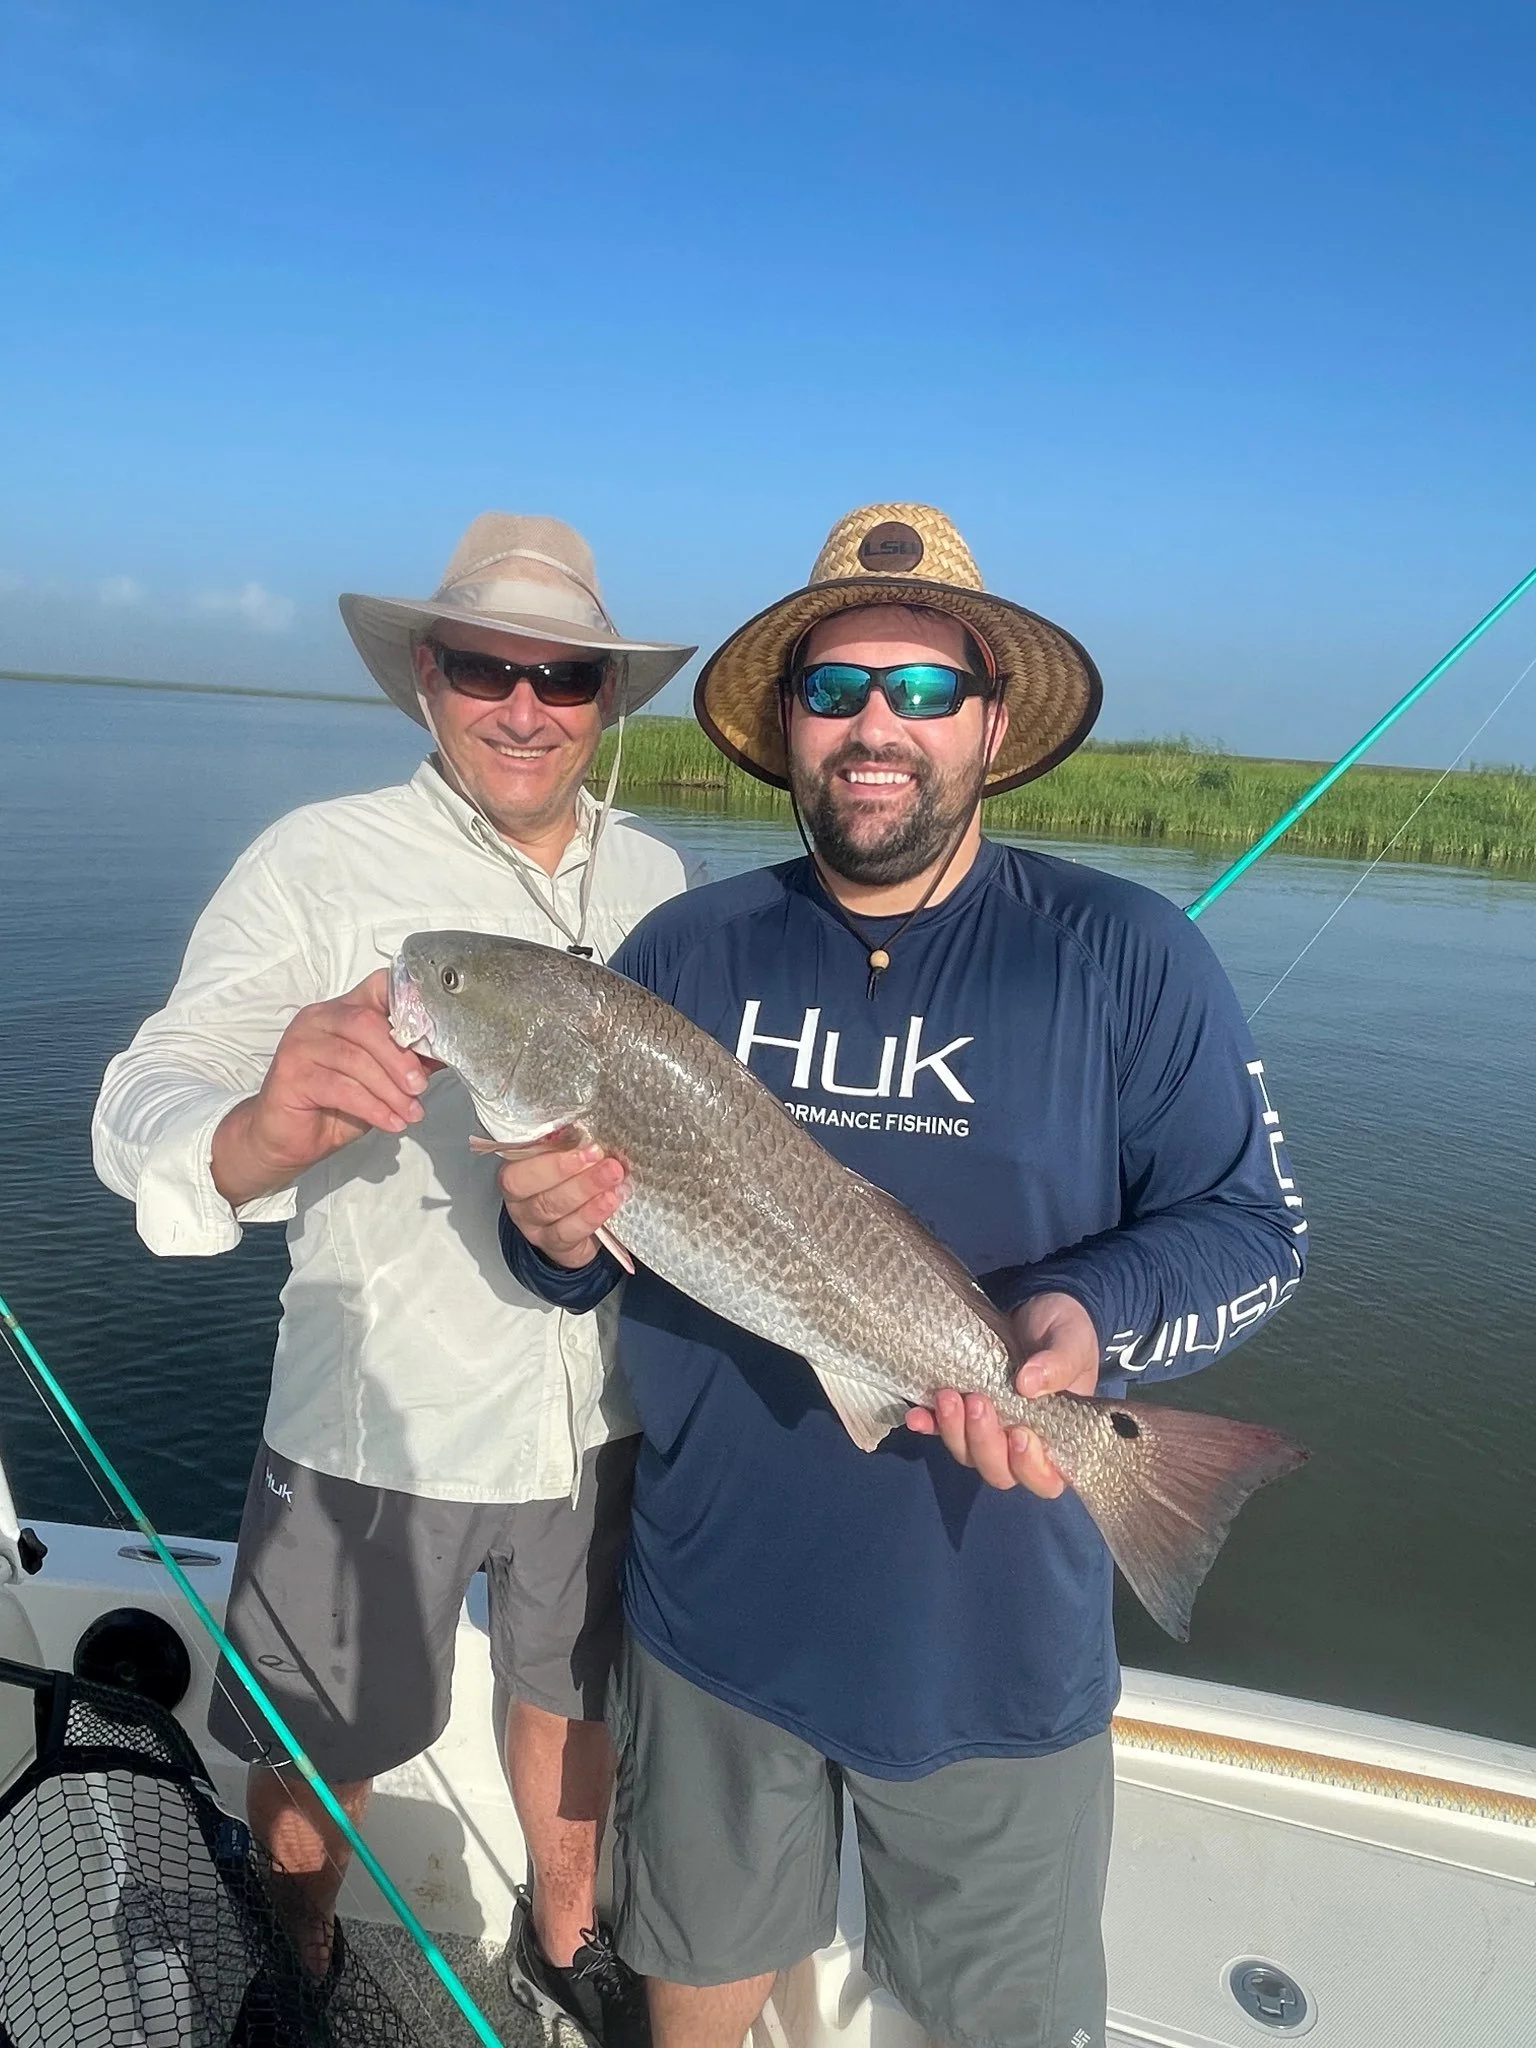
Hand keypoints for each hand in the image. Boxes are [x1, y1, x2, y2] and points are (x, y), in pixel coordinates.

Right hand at [211, 970, 434, 1204]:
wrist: (288, 1139)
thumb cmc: (337, 1104)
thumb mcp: (382, 1080)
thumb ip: (409, 1062)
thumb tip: (449, 1052)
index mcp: (344, 1010)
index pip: (378, 987)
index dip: (408, 999)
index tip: (436, 1026)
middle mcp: (319, 1018)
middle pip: (365, 1022)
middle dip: (400, 1057)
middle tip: (421, 1087)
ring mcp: (300, 1044)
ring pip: (354, 1059)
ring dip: (389, 1089)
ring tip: (411, 1112)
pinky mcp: (290, 1075)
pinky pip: (339, 1087)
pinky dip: (372, 1107)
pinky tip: (392, 1122)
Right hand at [497, 1128, 627, 1269]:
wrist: (575, 1228)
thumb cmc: (569, 1183)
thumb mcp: (566, 1160)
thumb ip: (572, 1146)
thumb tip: (597, 1128)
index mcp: (517, 1170)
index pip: (520, 1163)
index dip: (550, 1157)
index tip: (586, 1146)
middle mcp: (519, 1200)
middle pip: (534, 1187)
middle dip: (572, 1172)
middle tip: (608, 1163)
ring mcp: (533, 1225)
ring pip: (551, 1208)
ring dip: (586, 1191)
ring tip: (614, 1178)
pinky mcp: (552, 1245)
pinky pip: (568, 1232)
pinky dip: (591, 1215)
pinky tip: (611, 1201)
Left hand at [905, 1292, 1100, 1495]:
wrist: (1036, 1307)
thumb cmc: (1066, 1333)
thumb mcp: (1072, 1342)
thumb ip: (1059, 1364)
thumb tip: (1027, 1384)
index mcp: (1059, 1438)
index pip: (1047, 1478)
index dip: (1030, 1468)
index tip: (1019, 1433)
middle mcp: (1021, 1444)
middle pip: (999, 1472)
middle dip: (984, 1443)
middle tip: (978, 1402)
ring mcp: (989, 1430)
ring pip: (967, 1454)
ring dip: (954, 1431)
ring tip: (948, 1396)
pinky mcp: (962, 1413)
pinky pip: (940, 1429)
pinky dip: (928, 1424)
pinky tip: (916, 1413)